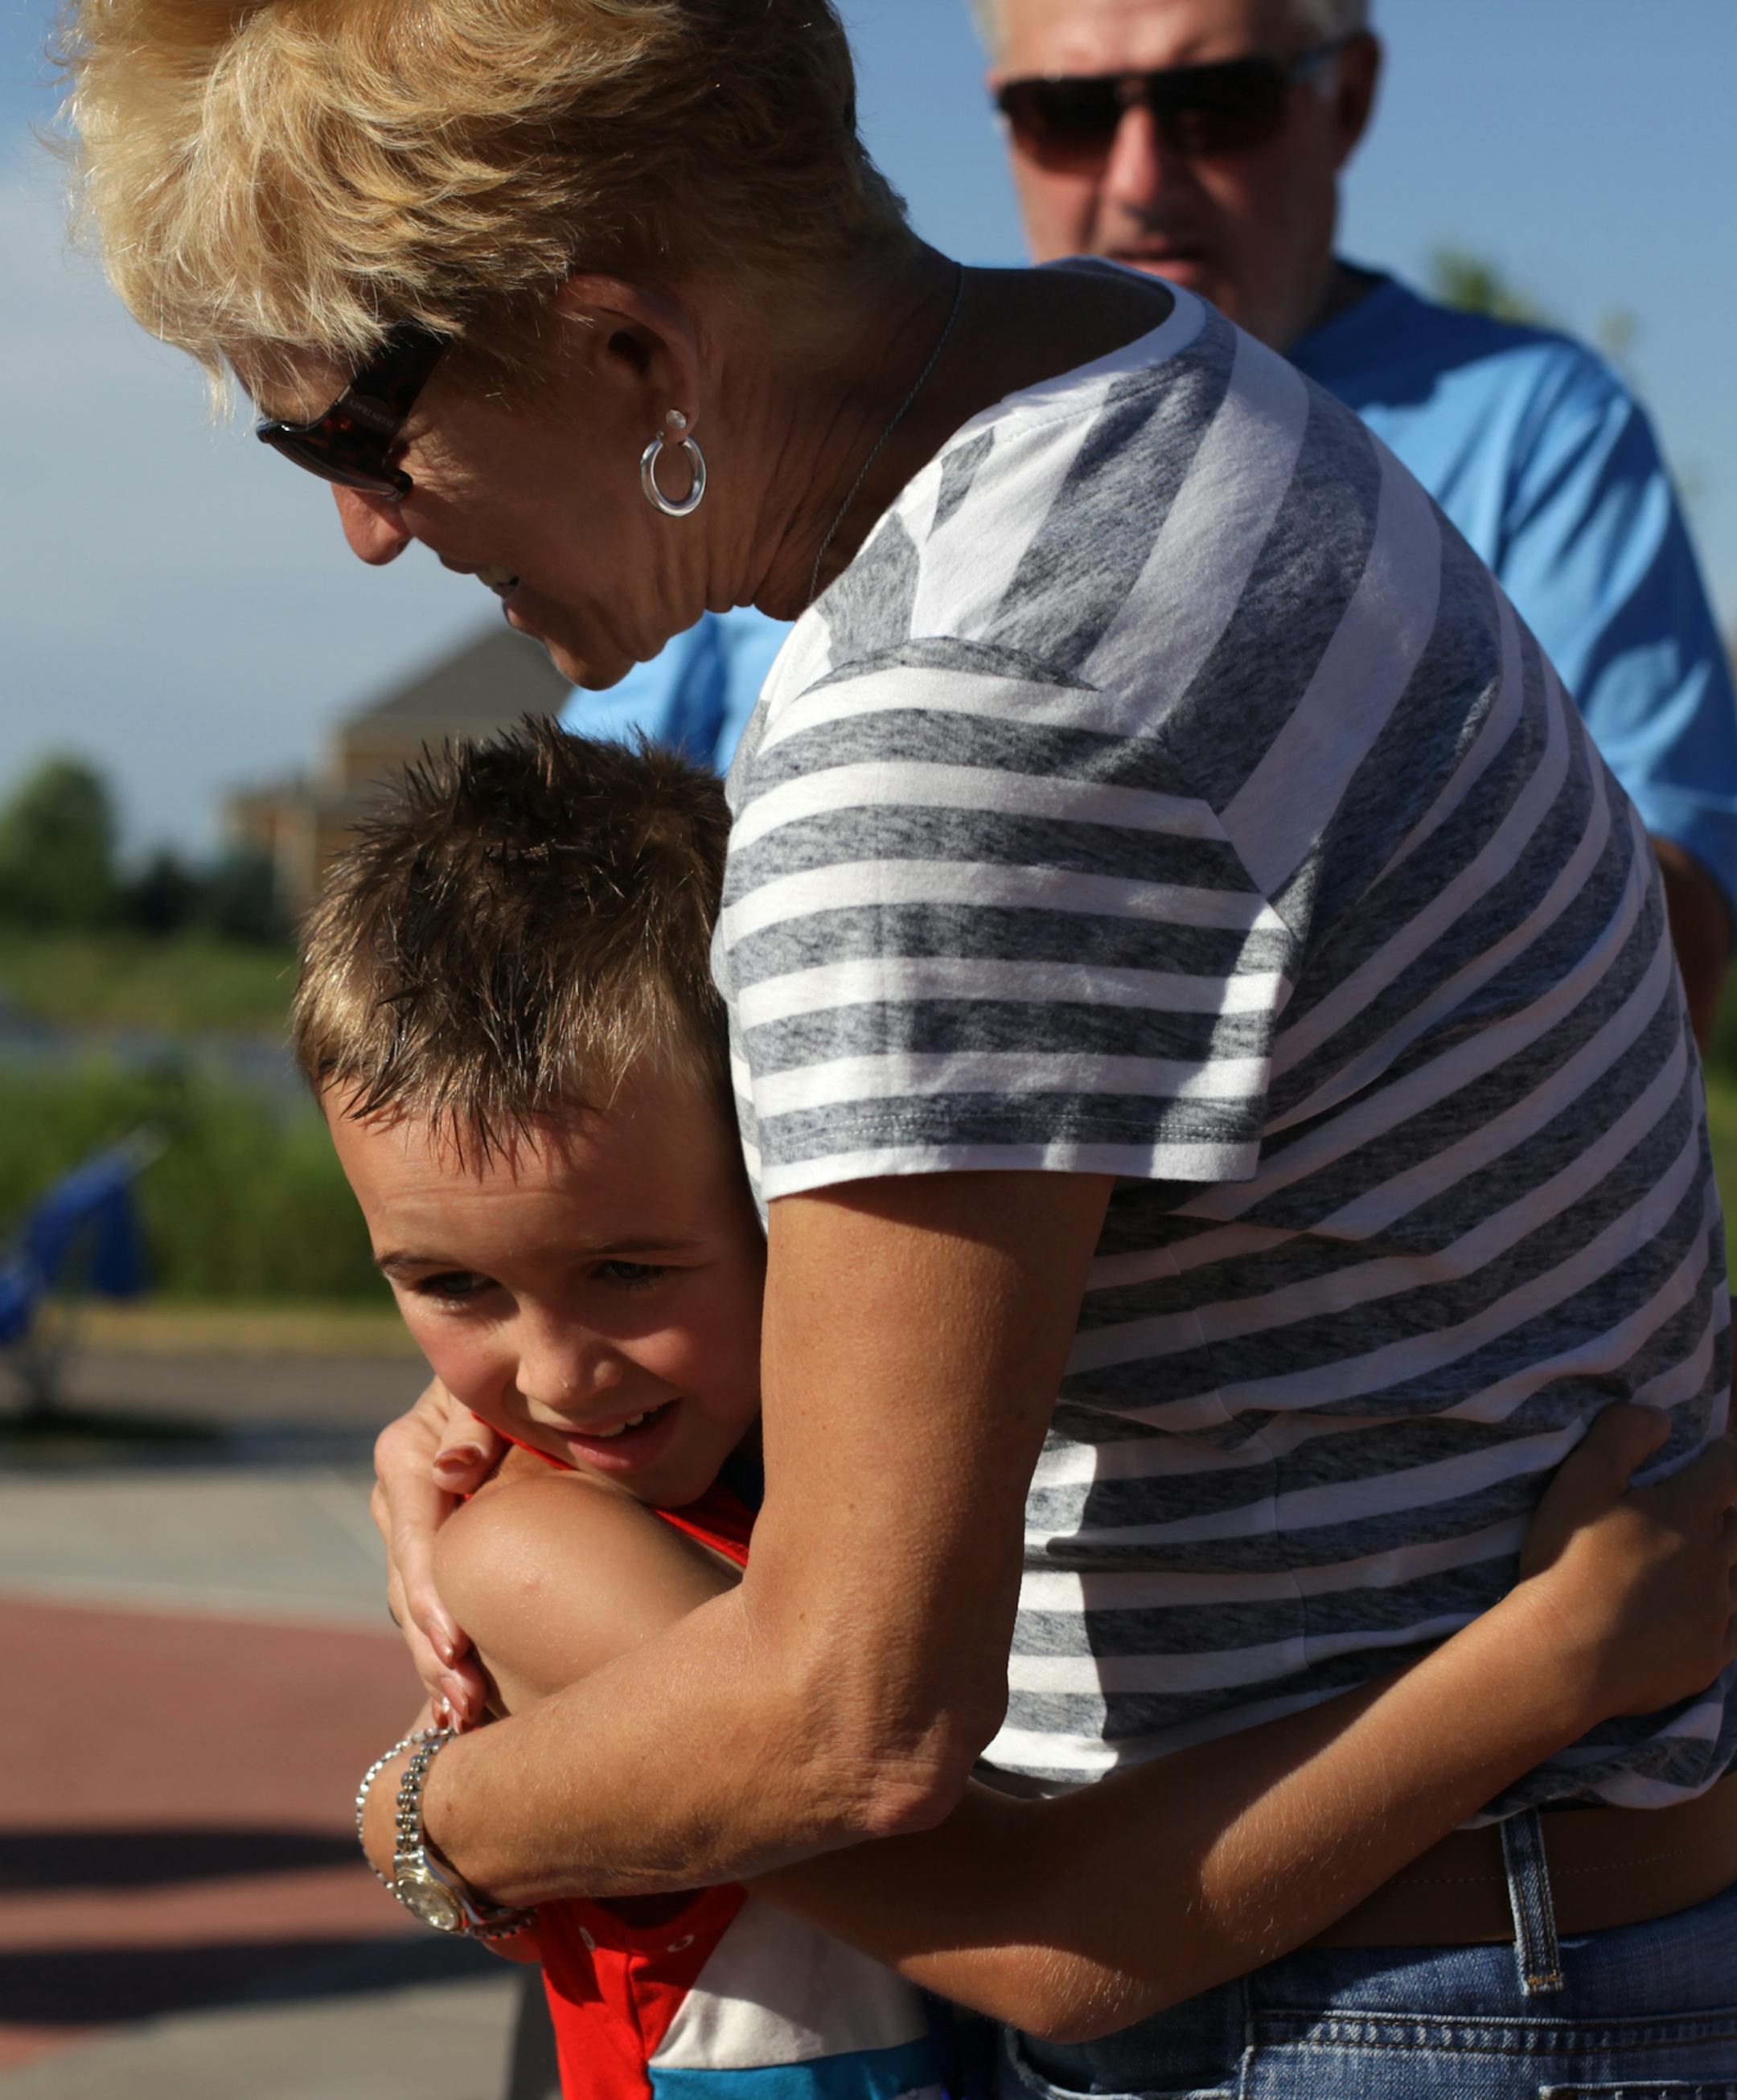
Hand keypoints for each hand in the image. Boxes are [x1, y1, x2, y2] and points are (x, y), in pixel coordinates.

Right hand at [373, 1379, 504, 1725]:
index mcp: (405, 1456)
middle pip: (407, 1588)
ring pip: (412, 1610)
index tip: (457, 1647)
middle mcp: (398, 1499)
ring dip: (436, 1665)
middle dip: (433, 1651)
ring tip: (462, 1718)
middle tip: (465, 1708)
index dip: (431, 1598)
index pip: (416, 1540)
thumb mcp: (493, 1394)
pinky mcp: (434, 1553)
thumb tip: (451, 1473)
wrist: (526, 1380)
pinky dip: (442, 1654)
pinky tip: (454, 1709)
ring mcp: (410, 1531)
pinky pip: (431, 1609)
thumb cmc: (518, 1383)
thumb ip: (473, 1428)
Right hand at [1516, 1403, 1736, 1722]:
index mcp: (1689, 1510)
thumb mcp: (1581, 1479)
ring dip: (1713, 1569)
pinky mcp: (1709, 1658)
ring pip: (1732, 1579)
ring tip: (1674, 1574)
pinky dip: (1709, 1620)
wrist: (1564, 1657)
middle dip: (1718, 1516)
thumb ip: (1622, 1434)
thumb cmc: (1567, 1561)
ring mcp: (1717, 1613)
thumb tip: (1660, 1417)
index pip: (1727, 1468)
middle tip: (1682, 1518)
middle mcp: (1716, 1559)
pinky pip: (1726, 1632)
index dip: (1719, 1458)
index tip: (1708, 1458)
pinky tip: (1679, 1621)